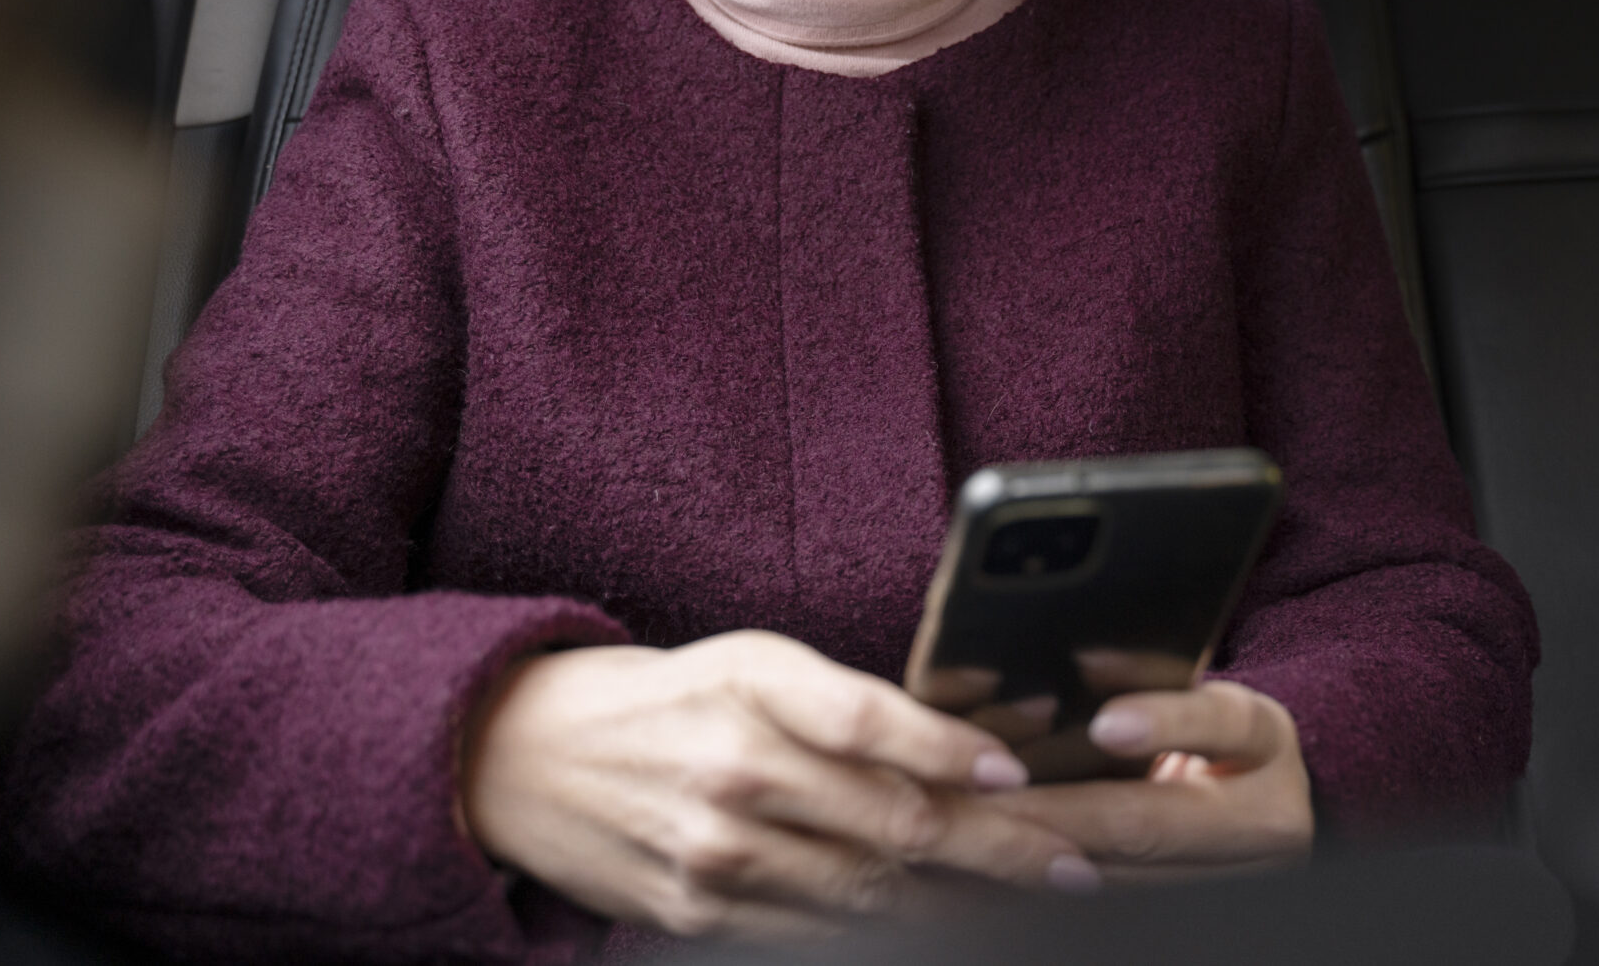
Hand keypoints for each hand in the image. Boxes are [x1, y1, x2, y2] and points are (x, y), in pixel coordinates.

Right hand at [460, 631, 1098, 940]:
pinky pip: (819, 934)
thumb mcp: (750, 664)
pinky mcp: (700, 917)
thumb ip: (848, 702)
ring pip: (870, 892)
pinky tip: (945, 926)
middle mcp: (736, 771)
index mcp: (752, 686)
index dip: (950, 749)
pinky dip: (890, 933)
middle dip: (1000, 849)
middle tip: (1076, 862)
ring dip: (964, 903)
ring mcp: (718, 855)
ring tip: (1039, 901)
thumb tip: (971, 744)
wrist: (523, 759)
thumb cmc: (666, 698)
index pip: (868, 719)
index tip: (1017, 773)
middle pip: (893, 822)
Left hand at [979, 682, 1313, 878]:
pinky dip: (1051, 874)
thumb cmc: (1201, 726)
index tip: (1105, 725)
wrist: (1249, 797)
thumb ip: (1144, 681)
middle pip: (1153, 819)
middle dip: (1059, 810)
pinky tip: (1002, 859)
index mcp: (1265, 741)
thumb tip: (1070, 662)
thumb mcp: (1195, 692)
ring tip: (979, 825)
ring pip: (1123, 873)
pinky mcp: (1193, 905)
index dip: (1163, 723)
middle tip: (988, 793)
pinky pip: (1111, 895)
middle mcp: (1266, 816)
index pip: (1220, 722)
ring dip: (1041, 849)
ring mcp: (1235, 875)